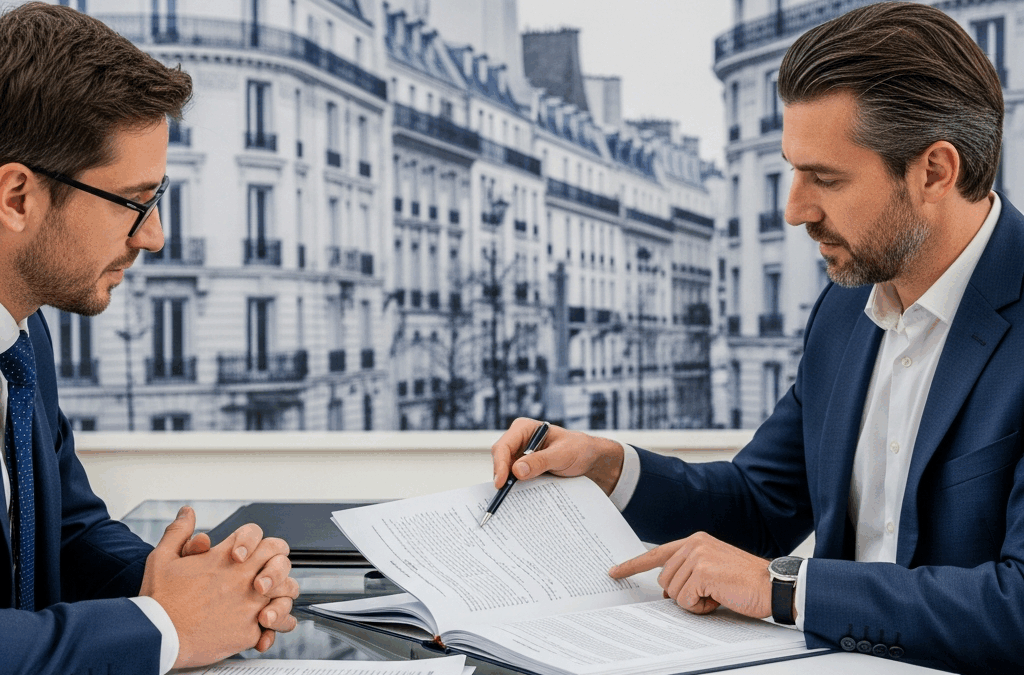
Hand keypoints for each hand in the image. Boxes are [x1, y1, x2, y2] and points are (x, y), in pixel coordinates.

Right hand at [140, 506, 298, 667]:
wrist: (157, 637)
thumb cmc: (159, 600)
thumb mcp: (162, 558)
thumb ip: (179, 532)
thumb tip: (187, 513)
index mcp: (225, 559)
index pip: (257, 535)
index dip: (253, 540)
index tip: (240, 554)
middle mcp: (243, 579)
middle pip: (280, 558)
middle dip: (276, 563)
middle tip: (264, 575)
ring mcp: (250, 605)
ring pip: (287, 591)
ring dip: (282, 592)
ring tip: (270, 599)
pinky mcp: (249, 631)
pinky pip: (278, 625)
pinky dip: (276, 624)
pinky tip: (267, 624)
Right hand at [491, 417, 624, 494]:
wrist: (589, 459)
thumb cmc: (578, 449)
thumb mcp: (562, 454)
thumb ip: (540, 461)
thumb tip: (517, 470)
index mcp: (524, 428)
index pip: (503, 446)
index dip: (500, 465)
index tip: (501, 482)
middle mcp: (518, 440)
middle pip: (500, 459)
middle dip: (501, 475)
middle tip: (504, 494)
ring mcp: (520, 455)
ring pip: (504, 470)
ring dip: (507, 483)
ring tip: (509, 498)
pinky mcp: (524, 468)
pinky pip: (513, 478)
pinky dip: (514, 487)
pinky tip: (518, 497)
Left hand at [609, 532, 772, 618]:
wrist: (772, 586)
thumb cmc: (745, 583)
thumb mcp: (712, 572)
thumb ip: (687, 574)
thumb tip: (665, 592)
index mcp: (695, 541)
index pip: (656, 554)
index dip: (632, 565)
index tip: (614, 572)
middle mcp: (693, 544)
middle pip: (663, 581)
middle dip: (682, 595)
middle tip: (709, 594)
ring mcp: (697, 556)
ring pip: (672, 592)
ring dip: (693, 602)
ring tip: (716, 594)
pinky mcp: (702, 571)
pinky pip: (685, 600)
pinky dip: (700, 607)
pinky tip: (718, 598)